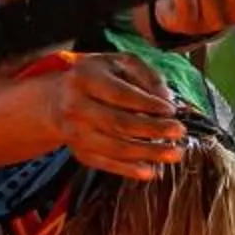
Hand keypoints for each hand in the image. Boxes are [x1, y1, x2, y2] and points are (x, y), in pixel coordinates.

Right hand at [43, 54, 188, 180]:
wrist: (55, 99)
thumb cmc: (95, 77)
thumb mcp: (117, 63)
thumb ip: (145, 74)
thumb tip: (166, 98)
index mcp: (85, 79)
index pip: (120, 95)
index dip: (148, 104)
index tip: (171, 110)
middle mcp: (75, 106)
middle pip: (119, 123)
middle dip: (153, 130)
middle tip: (179, 132)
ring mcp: (74, 132)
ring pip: (114, 147)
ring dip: (148, 153)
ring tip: (174, 154)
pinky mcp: (78, 151)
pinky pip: (105, 164)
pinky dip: (128, 170)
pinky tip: (150, 171)